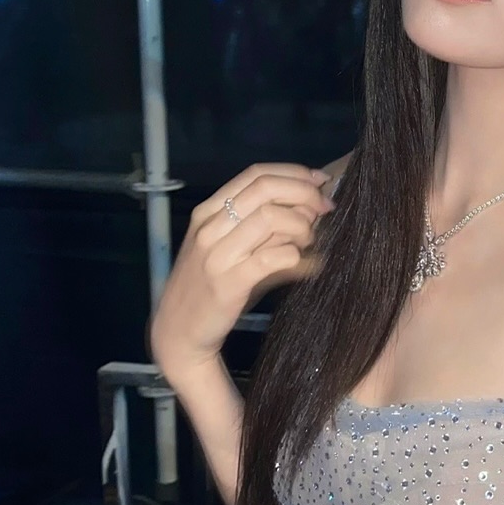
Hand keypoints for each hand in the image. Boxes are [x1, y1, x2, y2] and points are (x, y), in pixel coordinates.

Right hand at [150, 164, 333, 381]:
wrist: (178, 331)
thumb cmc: (209, 286)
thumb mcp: (229, 248)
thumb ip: (263, 226)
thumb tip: (313, 208)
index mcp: (208, 211)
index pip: (255, 173)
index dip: (294, 173)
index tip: (320, 182)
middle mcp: (210, 227)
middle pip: (265, 189)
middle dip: (304, 193)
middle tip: (325, 208)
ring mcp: (217, 254)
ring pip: (271, 218)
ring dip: (302, 225)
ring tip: (309, 241)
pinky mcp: (229, 283)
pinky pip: (274, 257)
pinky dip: (298, 256)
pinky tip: (305, 263)